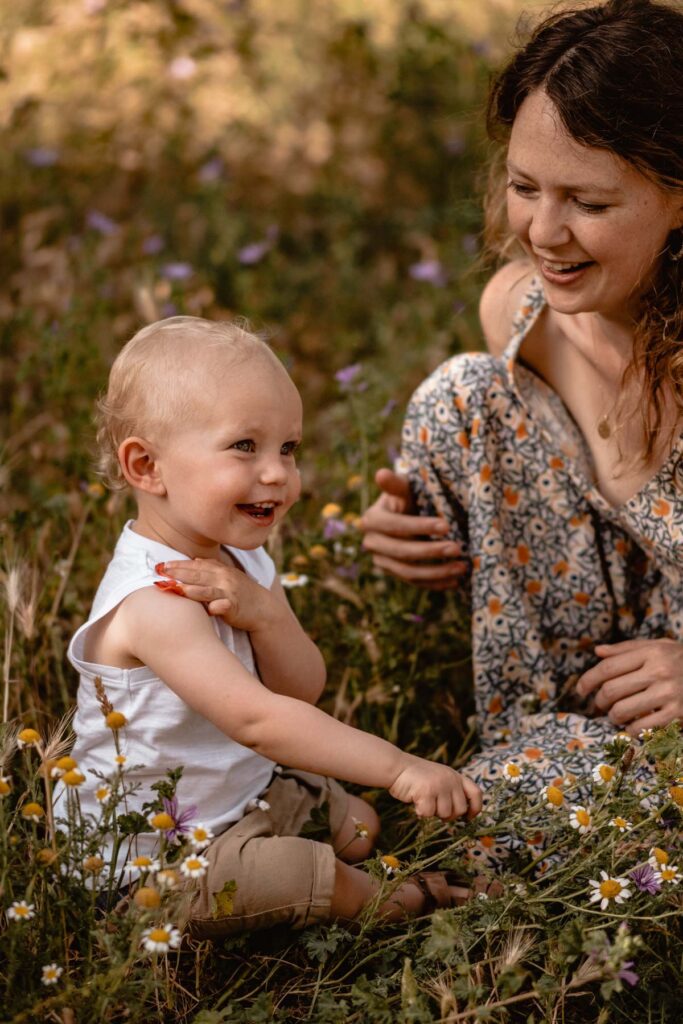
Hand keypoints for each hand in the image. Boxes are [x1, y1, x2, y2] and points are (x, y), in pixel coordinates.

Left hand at [155, 558, 277, 632]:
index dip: (179, 565)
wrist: (263, 607)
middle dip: (179, 573)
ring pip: (208, 590)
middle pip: (198, 575)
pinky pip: (224, 606)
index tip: (163, 565)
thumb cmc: (241, 592)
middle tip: (162, 571)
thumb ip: (211, 567)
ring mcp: (229, 593)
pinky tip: (210, 609)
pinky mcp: (234, 607)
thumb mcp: (228, 576)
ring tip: (178, 589)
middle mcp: (224, 579)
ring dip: (194, 590)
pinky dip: (218, 607)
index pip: (196, 566)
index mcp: (220, 570)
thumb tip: (194, 560)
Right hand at [359, 468, 468, 588]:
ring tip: (462, 567)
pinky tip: (455, 581)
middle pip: (402, 552)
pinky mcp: (394, 574)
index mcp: (372, 519)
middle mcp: (371, 543)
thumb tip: (381, 474)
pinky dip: (436, 584)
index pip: (396, 526)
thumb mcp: (403, 487)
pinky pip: (415, 583)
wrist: (406, 513)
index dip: (420, 526)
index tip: (446, 526)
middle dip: (432, 551)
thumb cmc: (407, 496)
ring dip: (437, 572)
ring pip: (409, 572)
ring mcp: (381, 562)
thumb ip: (395, 483)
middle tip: (458, 548)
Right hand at [389, 754, 481, 819]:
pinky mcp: (427, 791)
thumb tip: (462, 813)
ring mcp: (439, 785)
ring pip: (445, 814)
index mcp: (455, 776)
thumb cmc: (416, 776)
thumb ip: (451, 790)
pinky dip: (420, 812)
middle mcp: (450, 779)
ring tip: (423, 800)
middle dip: (449, 815)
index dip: (475, 808)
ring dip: (433, 813)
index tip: (468, 818)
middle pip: (460, 810)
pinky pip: (428, 814)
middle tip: (435, 809)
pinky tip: (415, 801)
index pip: (476, 794)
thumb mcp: (440, 777)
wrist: (396, 766)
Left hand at [576, 638, 682, 735]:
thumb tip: (598, 652)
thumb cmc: (680, 659)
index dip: (588, 680)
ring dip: (613, 716)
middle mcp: (658, 671)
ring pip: (622, 711)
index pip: (607, 668)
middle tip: (600, 704)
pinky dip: (630, 729)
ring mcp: (669, 693)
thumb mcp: (657, 646)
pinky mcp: (677, 713)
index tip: (580, 690)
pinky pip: (641, 727)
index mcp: (650, 652)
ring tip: (615, 715)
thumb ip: (627, 649)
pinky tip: (632, 725)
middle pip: (611, 690)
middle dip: (599, 701)